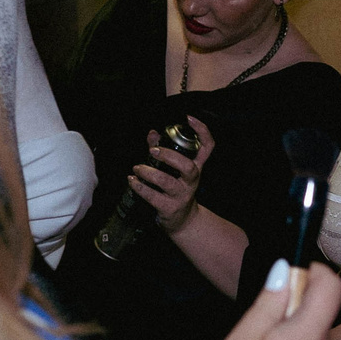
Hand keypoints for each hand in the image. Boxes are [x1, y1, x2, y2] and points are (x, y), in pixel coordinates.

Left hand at [129, 115, 214, 231]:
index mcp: (196, 167)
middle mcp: (192, 181)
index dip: (202, 131)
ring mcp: (181, 195)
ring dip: (149, 173)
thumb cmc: (176, 190)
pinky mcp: (169, 208)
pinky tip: (132, 181)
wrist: (182, 220)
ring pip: (167, 182)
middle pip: (188, 167)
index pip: (208, 147)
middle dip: (169, 156)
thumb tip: (152, 134)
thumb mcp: (174, 170)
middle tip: (152, 151)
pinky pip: (153, 197)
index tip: (189, 119)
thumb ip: (162, 150)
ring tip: (137, 168)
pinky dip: (140, 187)